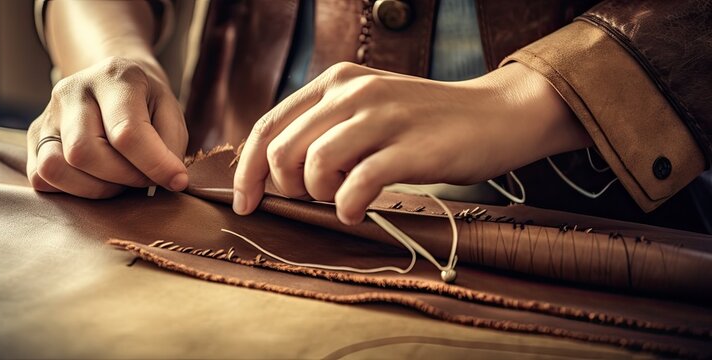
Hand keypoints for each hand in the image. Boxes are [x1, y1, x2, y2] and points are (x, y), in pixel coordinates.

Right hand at [26, 56, 188, 197]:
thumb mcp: (170, 112)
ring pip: (56, 167)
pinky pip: (41, 177)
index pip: (127, 131)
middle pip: (85, 152)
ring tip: (120, 181)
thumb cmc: (146, 104)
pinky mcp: (35, 138)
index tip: (176, 181)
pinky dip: (72, 189)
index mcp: (114, 77)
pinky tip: (96, 180)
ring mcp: (48, 113)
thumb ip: (172, 144)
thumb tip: (170, 180)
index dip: (155, 164)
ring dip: (95, 188)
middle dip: (123, 177)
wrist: (113, 84)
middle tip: (143, 177)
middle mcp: (72, 90)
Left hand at [233, 62, 590, 223]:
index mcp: (335, 80)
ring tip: (342, 197)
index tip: (247, 202)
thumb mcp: (367, 108)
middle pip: (282, 150)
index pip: (268, 127)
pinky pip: (356, 185)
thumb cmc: (425, 122)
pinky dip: (348, 207)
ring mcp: (382, 116)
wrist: (495, 115)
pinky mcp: (410, 147)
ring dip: (318, 195)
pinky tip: (358, 211)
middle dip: (285, 188)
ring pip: (313, 165)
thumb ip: (324, 126)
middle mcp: (352, 91)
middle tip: (313, 198)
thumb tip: (275, 169)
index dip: (248, 170)